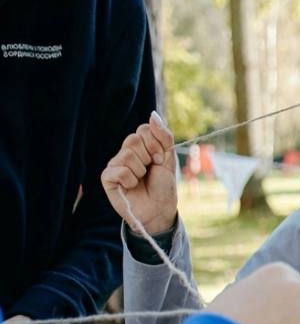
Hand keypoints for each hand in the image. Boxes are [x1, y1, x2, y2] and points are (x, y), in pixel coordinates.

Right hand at [101, 111, 177, 235]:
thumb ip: (163, 136)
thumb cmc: (163, 185)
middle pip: (133, 140)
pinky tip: (131, 187)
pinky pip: (119, 170)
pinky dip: (130, 180)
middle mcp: (125, 152)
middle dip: (148, 157)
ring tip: (141, 180)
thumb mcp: (168, 158)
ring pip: (127, 155)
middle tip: (150, 170)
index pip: (143, 130)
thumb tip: (153, 115)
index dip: (155, 144)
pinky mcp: (107, 178)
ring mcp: (115, 164)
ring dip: (140, 171)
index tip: (160, 159)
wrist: (159, 209)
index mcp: (140, 146)